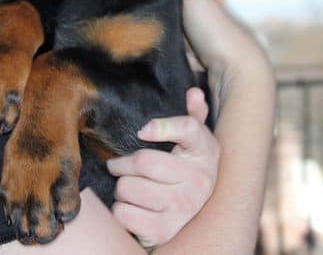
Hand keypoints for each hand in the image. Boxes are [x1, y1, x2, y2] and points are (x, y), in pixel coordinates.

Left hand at [106, 87, 219, 247]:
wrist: (198, 222)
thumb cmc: (188, 171)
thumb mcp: (195, 143)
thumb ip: (193, 115)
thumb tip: (193, 92)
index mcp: (205, 151)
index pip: (187, 128)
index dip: (161, 127)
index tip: (142, 131)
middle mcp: (198, 180)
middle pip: (143, 160)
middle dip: (121, 163)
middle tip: (117, 165)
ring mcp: (183, 207)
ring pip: (128, 187)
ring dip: (120, 187)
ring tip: (128, 187)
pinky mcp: (164, 230)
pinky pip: (123, 212)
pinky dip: (120, 209)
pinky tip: (132, 207)